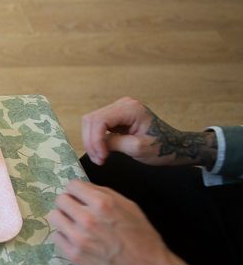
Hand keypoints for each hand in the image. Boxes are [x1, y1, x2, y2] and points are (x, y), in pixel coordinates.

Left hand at [48, 180, 181, 264]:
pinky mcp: (73, 254)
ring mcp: (78, 238)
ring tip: (75, 225)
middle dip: (69, 203)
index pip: (72, 185)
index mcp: (102, 203)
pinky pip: (56, 236)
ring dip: (64, 218)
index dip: (77, 190)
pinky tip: (76, 239)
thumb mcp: (129, 207)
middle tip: (78, 211)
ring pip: (54, 217)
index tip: (81, 197)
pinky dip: (64, 236)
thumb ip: (104, 194)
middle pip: (60, 200)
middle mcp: (87, 218)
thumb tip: (84, 189)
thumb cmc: (142, 238)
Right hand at [82, 96, 216, 166]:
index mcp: (130, 109)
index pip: (100, 120)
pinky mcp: (116, 117)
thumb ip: (114, 143)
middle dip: (91, 141)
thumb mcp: (138, 148)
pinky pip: (97, 125)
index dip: (95, 139)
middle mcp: (122, 104)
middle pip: (91, 119)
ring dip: (91, 141)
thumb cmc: (162, 147)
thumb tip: (97, 145)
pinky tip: (102, 151)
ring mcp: (118, 109)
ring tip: (100, 157)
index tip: (101, 157)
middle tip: (98, 159)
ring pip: (91, 122)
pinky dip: (96, 139)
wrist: (174, 146)